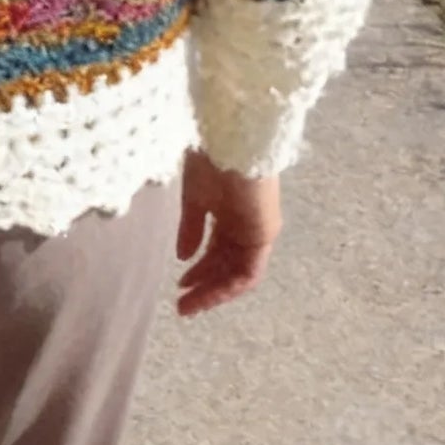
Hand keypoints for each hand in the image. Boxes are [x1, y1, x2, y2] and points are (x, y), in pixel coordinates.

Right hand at [175, 149, 280, 316]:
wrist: (230, 139)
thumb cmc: (209, 158)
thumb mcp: (194, 196)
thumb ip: (191, 227)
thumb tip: (183, 256)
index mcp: (230, 211)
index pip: (218, 249)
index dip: (200, 269)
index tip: (180, 284)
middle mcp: (247, 224)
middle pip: (227, 264)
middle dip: (204, 284)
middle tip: (181, 302)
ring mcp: (258, 230)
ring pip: (237, 272)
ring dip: (214, 291)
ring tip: (189, 305)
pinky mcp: (264, 234)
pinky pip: (248, 271)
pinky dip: (228, 286)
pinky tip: (204, 291)